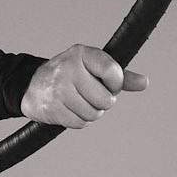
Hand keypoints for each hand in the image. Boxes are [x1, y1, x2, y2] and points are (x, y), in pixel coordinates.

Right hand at [20, 44, 148, 128]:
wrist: (32, 86)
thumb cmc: (70, 75)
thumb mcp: (93, 67)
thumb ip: (119, 76)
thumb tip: (144, 83)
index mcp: (82, 53)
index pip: (112, 72)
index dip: (116, 84)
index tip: (110, 85)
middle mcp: (68, 68)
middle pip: (105, 99)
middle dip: (103, 102)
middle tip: (93, 96)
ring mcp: (59, 89)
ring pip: (94, 114)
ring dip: (92, 113)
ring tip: (82, 102)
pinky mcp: (53, 108)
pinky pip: (80, 123)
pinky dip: (80, 120)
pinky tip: (72, 109)